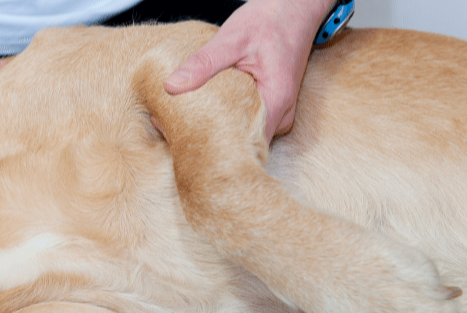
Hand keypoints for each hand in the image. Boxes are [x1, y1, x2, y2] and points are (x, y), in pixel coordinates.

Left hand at [164, 0, 334, 140]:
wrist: (294, 9)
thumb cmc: (269, 20)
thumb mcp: (231, 39)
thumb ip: (203, 64)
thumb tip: (172, 87)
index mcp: (275, 101)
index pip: (242, 143)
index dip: (212, 145)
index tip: (182, 139)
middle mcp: (281, 114)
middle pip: (242, 143)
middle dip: (209, 140)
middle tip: (173, 131)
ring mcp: (278, 113)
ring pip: (243, 134)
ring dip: (216, 129)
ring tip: (183, 122)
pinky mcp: (270, 107)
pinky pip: (245, 121)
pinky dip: (225, 118)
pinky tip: (203, 112)